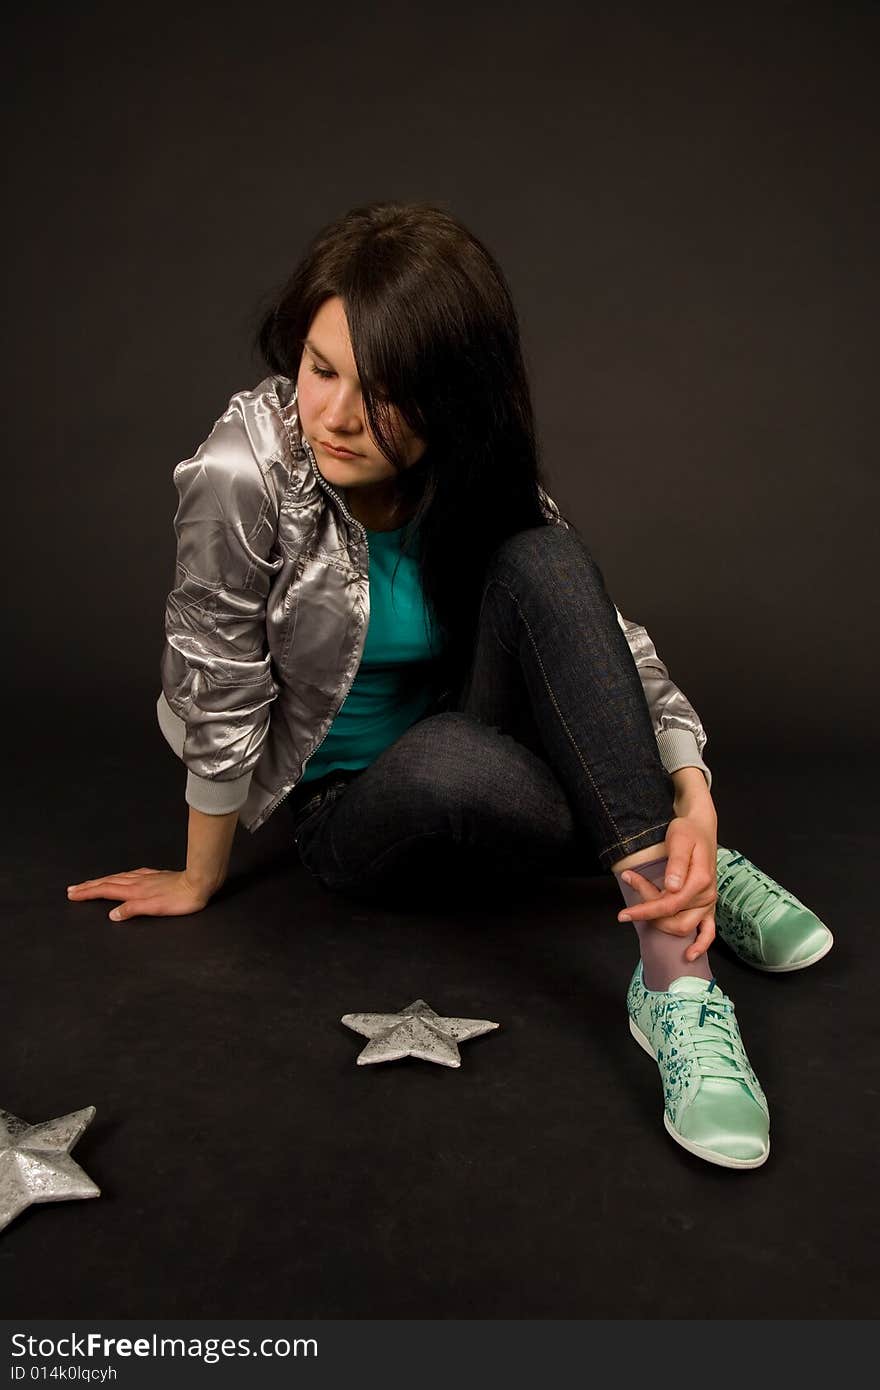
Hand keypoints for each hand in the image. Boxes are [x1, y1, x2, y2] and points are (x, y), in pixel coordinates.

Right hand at [66, 868, 216, 921]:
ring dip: (101, 881)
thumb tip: (113, 915)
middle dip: (89, 886)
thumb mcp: (155, 908)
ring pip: (118, 878)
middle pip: (108, 882)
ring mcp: (146, 877)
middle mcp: (137, 882)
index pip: (105, 891)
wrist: (199, 882)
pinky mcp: (156, 876)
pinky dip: (120, 876)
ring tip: (90, 883)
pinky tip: (123, 876)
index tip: (73, 895)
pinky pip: (131, 874)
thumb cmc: (181, 899)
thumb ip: (132, 910)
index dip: (88, 893)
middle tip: (73, 889)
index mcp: (134, 891)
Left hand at [616, 806, 717, 960]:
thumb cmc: (687, 832)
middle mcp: (707, 895)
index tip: (623, 914)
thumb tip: (671, 887)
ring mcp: (708, 903)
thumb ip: (676, 864)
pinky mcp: (707, 906)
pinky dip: (700, 945)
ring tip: (643, 910)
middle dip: (649, 914)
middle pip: (673, 917)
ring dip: (662, 924)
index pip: (669, 903)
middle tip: (631, 901)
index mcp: (700, 880)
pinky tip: (689, 956)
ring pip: (684, 926)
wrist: (700, 828)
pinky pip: (709, 932)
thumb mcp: (679, 840)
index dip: (644, 910)